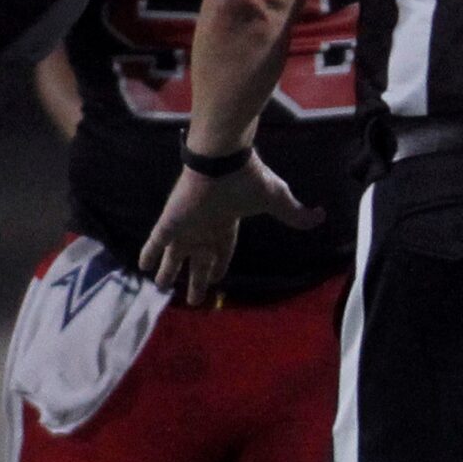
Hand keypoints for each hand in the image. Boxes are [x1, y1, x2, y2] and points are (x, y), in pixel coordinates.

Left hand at [138, 155, 323, 306]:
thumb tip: (320, 217)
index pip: (222, 251)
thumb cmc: (248, 180)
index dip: (219, 265)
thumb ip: (294, 214)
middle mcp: (204, 228)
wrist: (223, 161)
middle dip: (196, 280)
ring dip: (168, 271)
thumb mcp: (277, 201)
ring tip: (161, 287)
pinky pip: (156, 242)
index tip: (217, 278)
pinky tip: (142, 267)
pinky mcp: (170, 223)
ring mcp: (186, 226)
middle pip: (199, 260)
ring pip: (174, 255)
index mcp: (227, 224)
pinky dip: (149, 254)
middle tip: (192, 300)